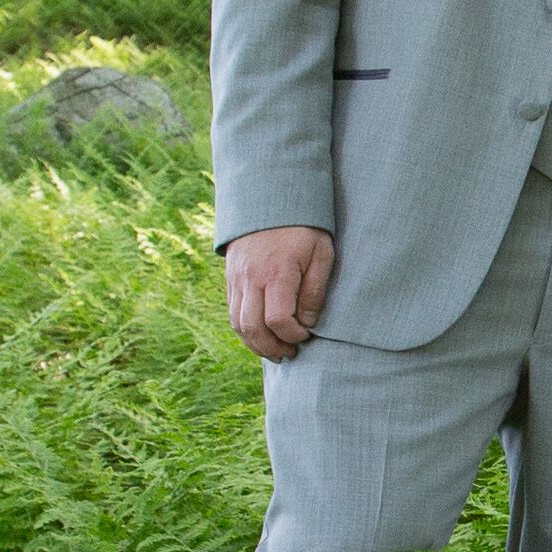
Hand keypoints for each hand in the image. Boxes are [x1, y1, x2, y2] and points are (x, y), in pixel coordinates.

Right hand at [225, 225, 337, 362]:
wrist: (268, 197)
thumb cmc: (303, 226)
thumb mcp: (321, 253)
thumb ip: (315, 290)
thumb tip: (307, 322)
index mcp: (276, 272)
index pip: (278, 319)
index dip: (292, 335)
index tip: (305, 336)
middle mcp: (251, 278)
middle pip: (252, 327)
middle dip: (271, 348)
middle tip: (289, 353)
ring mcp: (236, 278)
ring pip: (237, 323)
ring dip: (255, 344)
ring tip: (275, 350)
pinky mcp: (230, 277)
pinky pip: (232, 312)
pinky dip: (244, 329)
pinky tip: (261, 334)